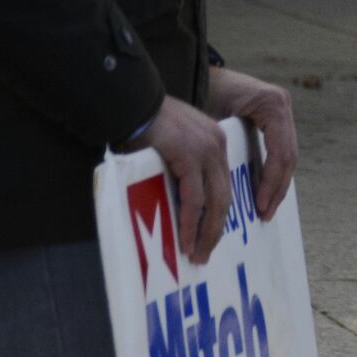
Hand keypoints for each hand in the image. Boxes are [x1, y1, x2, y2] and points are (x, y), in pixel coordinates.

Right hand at [133, 96, 230, 264]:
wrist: (132, 103)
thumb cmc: (146, 126)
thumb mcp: (175, 146)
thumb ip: (183, 167)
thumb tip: (179, 202)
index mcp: (216, 142)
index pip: (224, 184)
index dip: (219, 213)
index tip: (211, 235)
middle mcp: (217, 145)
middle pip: (224, 197)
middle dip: (215, 229)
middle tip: (205, 253)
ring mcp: (205, 150)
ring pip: (214, 201)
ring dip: (206, 232)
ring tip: (197, 254)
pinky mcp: (189, 156)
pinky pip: (193, 198)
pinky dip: (190, 222)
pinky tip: (184, 239)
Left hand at [207, 67, 296, 221]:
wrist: (204, 73)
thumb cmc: (204, 93)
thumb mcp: (214, 117)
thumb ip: (224, 143)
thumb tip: (224, 182)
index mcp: (272, 104)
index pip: (280, 152)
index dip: (272, 181)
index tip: (260, 205)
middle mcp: (282, 105)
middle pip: (289, 156)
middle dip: (278, 188)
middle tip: (264, 213)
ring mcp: (283, 110)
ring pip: (289, 156)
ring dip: (279, 184)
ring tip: (266, 209)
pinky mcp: (277, 118)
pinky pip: (281, 150)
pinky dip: (275, 173)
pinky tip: (265, 192)